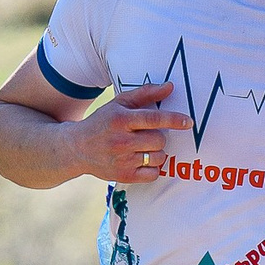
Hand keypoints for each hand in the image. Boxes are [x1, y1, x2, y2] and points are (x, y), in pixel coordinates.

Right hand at [72, 83, 191, 183]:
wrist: (77, 148)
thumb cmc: (103, 122)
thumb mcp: (119, 104)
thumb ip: (145, 93)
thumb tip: (170, 87)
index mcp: (120, 119)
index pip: (153, 119)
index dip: (173, 120)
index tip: (188, 122)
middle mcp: (120, 141)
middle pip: (159, 140)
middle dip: (158, 137)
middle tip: (145, 136)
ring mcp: (122, 161)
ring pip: (159, 157)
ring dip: (156, 152)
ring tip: (141, 148)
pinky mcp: (124, 177)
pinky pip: (153, 174)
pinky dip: (152, 168)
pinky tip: (140, 160)